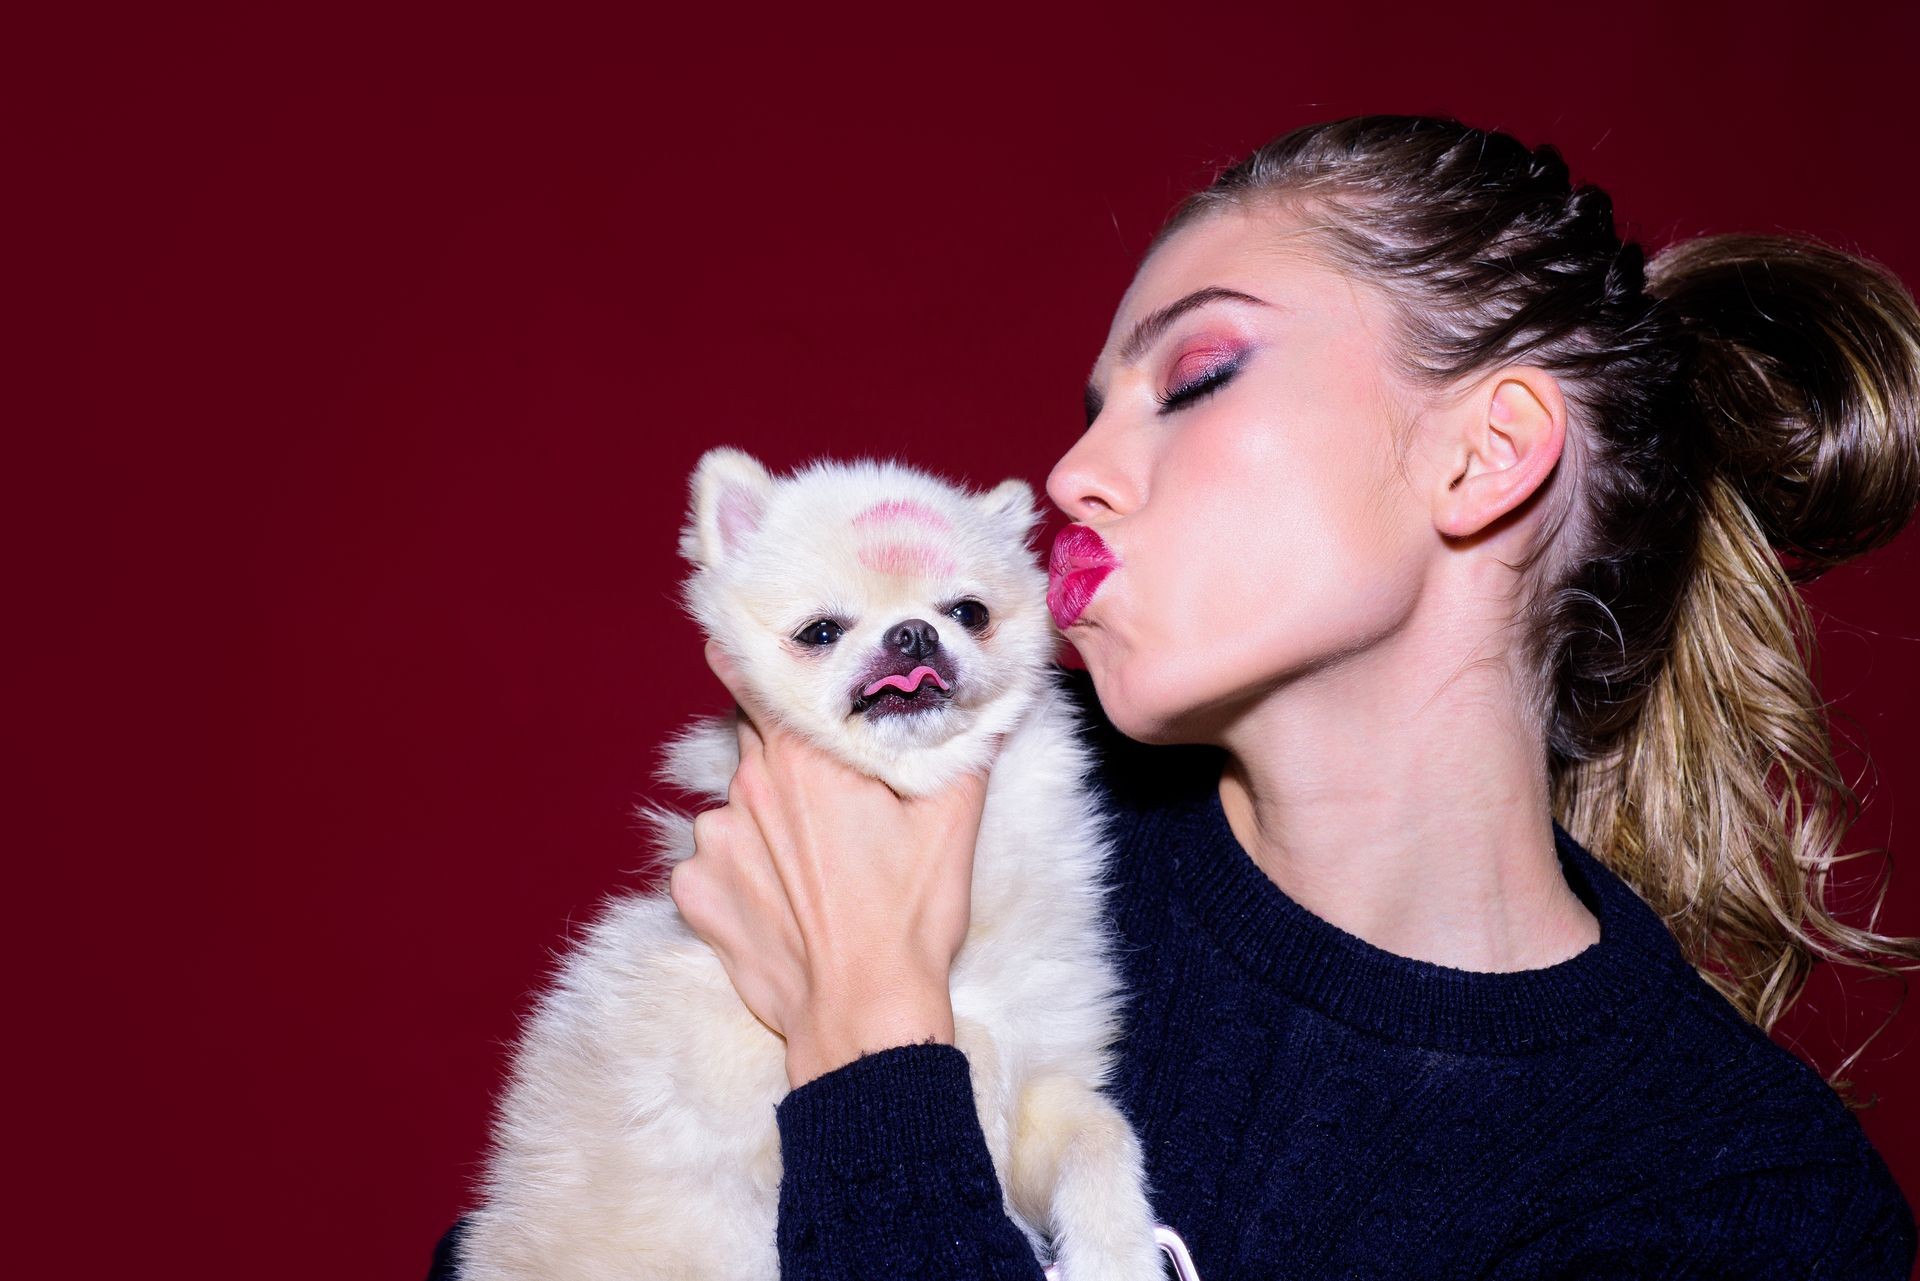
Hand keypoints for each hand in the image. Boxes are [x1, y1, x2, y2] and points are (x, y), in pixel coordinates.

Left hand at [669, 640, 997, 1087]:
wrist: (863, 1014)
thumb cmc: (909, 916)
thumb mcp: (953, 820)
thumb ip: (961, 744)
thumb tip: (987, 698)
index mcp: (803, 754)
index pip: (755, 676)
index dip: (759, 658)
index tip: (763, 648)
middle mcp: (746, 784)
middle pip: (755, 738)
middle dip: (788, 750)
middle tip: (833, 788)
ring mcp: (713, 841)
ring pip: (736, 803)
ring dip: (766, 816)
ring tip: (817, 862)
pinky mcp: (695, 892)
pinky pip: (713, 861)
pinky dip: (740, 870)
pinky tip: (782, 898)